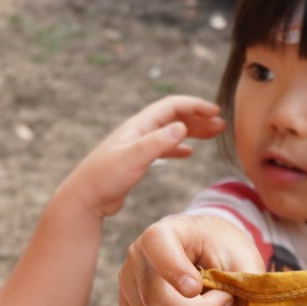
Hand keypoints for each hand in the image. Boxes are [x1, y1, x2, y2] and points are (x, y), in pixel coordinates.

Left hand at [57, 95, 224, 217]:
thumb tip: (182, 126)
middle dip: (198, 118)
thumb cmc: (105, 178)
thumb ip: (158, 142)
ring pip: (170, 132)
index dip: (195, 106)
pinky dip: (177, 147)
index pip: (172, 107)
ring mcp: (137, 146)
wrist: (84, 199)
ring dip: (192, 131)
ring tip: (213, 135)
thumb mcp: (134, 158)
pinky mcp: (136, 162)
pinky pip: (162, 148)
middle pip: (174, 117)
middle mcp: (139, 132)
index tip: (216, 112)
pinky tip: (188, 154)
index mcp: (139, 126)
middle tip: (222, 125)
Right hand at [117, 214, 264, 305]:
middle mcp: (137, 255)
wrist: (203, 255)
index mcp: (166, 231)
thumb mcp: (243, 255)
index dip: (174, 270)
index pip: (157, 245)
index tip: (196, 288)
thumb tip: (235, 305)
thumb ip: (246, 278)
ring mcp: (127, 282)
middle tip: (223, 303)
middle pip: (157, 301)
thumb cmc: (223, 251)